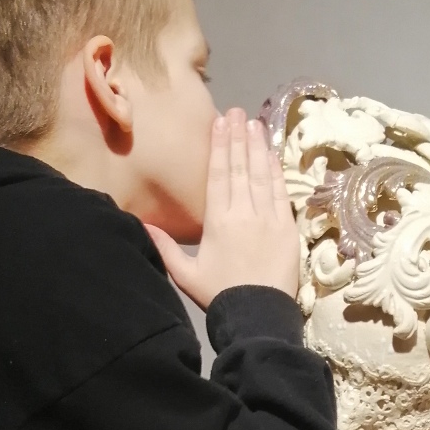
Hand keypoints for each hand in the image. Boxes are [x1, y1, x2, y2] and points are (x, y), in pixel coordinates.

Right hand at [146, 108, 298, 308]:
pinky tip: (273, 154)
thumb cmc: (219, 296)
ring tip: (255, 124)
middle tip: (237, 112)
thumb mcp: (185, 274)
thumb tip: (142, 223)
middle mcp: (243, 213)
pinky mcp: (287, 229)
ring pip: (262, 174)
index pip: (219, 174)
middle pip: (241, 167)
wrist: (257, 317)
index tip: (220, 123)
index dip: (219, 146)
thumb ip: (164, 247)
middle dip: (238, 137)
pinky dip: (277, 171)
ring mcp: (268, 219)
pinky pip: (281, 193)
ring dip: (258, 147)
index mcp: (217, 220)